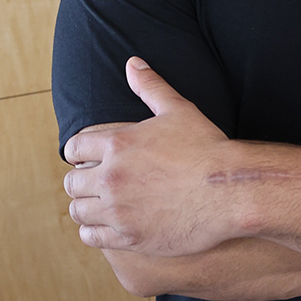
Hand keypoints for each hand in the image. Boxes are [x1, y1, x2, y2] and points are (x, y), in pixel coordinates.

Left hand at [64, 57, 237, 255]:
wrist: (228, 189)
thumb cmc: (206, 147)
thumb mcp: (178, 109)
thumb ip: (150, 86)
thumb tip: (132, 63)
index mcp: (118, 143)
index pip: (75, 147)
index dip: (79, 151)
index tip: (87, 156)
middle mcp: (111, 177)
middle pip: (72, 182)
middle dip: (81, 179)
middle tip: (96, 181)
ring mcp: (118, 210)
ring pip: (78, 210)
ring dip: (85, 206)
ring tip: (99, 204)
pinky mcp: (128, 237)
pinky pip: (91, 237)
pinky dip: (93, 231)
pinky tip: (106, 225)